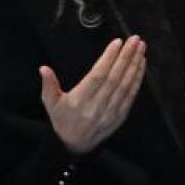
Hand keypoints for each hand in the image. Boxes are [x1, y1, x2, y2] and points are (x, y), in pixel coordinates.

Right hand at [39, 36, 145, 153]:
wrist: (74, 146)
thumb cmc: (62, 119)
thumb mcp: (50, 103)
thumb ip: (49, 85)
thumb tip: (44, 68)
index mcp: (80, 101)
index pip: (97, 76)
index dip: (108, 59)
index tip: (117, 42)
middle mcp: (97, 106)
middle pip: (115, 78)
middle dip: (126, 56)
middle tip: (135, 39)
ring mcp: (111, 112)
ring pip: (126, 85)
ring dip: (135, 65)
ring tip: (141, 47)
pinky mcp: (120, 116)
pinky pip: (131, 95)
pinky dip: (138, 79)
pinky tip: (141, 64)